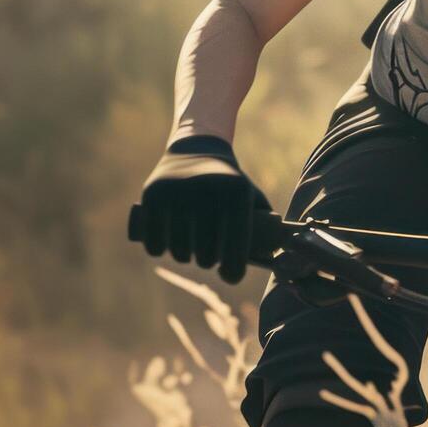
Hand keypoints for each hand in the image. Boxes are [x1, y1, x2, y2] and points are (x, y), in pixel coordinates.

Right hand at [137, 135, 269, 283]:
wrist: (196, 149)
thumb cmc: (230, 182)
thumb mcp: (250, 194)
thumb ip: (265, 222)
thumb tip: (275, 257)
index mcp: (236, 192)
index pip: (236, 243)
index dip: (234, 268)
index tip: (231, 277)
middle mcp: (206, 191)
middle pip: (206, 253)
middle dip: (208, 261)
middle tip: (209, 258)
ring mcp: (177, 193)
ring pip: (179, 251)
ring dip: (184, 258)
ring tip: (189, 252)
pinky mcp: (152, 195)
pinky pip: (154, 241)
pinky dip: (159, 250)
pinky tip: (165, 247)